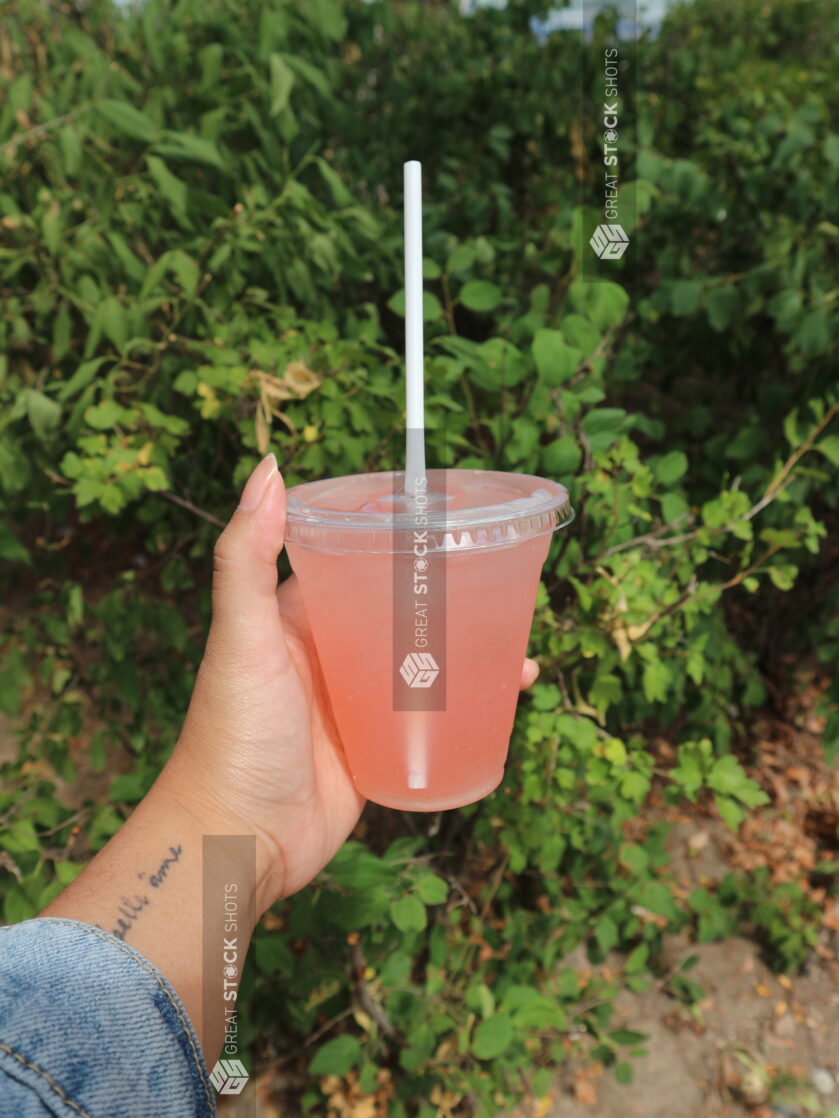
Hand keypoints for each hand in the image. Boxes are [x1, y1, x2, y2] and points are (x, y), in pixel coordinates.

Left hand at [159, 454, 540, 912]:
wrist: (238, 841)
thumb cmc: (233, 734)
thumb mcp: (243, 637)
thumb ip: (247, 557)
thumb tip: (268, 466)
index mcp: (299, 617)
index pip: (355, 559)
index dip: (397, 538)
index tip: (448, 518)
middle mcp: (332, 653)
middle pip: (401, 610)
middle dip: (450, 596)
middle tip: (502, 580)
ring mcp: (358, 701)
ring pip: (426, 663)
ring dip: (472, 649)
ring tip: (521, 642)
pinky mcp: (381, 746)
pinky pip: (433, 716)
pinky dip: (472, 704)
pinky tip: (510, 694)